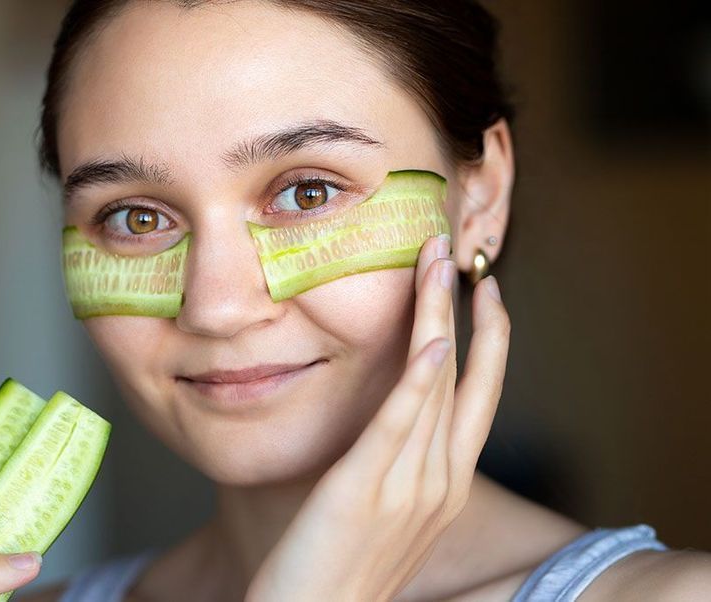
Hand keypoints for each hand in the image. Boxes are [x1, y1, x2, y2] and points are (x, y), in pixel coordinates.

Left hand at [245, 233, 510, 601]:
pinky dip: (421, 383)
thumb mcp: (387, 510)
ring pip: (435, 387)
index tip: (487, 293)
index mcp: (446, 484)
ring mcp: (408, 486)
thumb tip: (396, 417)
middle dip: (466, 310)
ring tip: (438, 265)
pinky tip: (433, 342)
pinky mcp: (365, 490)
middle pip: (465, 378)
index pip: (479, 396)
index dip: (490, 340)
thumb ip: (400, 462)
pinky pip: (399, 427)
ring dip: (440, 320)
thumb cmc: (343, 564)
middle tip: (460, 253)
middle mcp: (439, 480)